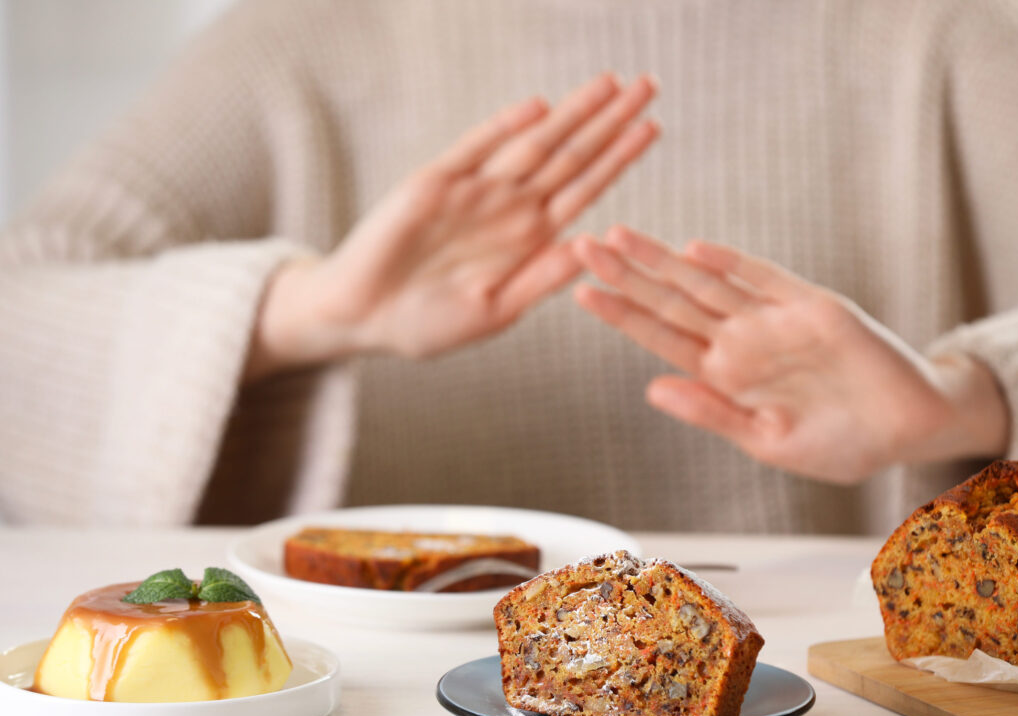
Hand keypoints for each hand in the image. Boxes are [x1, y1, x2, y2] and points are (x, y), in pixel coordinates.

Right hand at [244, 73, 658, 381]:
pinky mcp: (433, 183)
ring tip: (609, 84)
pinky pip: (475, 150)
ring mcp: (472, 191)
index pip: (585, 188)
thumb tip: (594, 248)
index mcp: (529, 238)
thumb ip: (542, 278)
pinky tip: (538, 108)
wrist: (361, 319)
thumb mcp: (497, 311)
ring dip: (570, 115)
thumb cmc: (427, 324)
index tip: (652, 128)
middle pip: (570, 156)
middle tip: (647, 86)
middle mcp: (508, 207)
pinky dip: (505, 128)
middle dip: (609, 122)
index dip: (619, 158)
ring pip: (532, 145)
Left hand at [572, 227, 1009, 482]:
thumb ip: (711, 413)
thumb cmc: (839, 444)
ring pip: (707, 283)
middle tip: (580, 245)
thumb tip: (650, 389)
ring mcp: (774, 320)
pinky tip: (696, 251)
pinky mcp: (813, 305)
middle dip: (627, 274)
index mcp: (724, 376)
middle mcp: (741, 341)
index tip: (580, 291)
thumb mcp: (767, 440)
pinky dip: (734, 265)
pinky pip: (766, 280)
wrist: (908, 429)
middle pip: (672, 300)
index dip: (621, 313)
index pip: (660, 337)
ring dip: (664, 261)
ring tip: (620, 236)